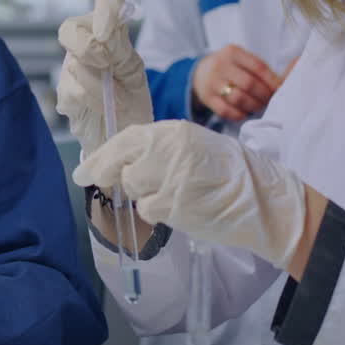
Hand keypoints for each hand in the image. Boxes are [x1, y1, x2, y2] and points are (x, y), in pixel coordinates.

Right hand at [56, 0, 153, 156]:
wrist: (126, 130)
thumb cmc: (132, 96)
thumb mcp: (135, 71)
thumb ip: (120, 52)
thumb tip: (101, 39)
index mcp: (109, 31)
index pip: (108, 3)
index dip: (106, 12)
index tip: (108, 34)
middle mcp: (85, 43)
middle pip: (70, 28)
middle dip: (87, 47)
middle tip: (106, 65)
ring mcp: (70, 67)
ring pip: (74, 64)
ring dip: (100, 83)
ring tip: (118, 98)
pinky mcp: (64, 93)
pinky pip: (74, 90)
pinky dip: (94, 99)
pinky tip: (104, 106)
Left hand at [73, 119, 306, 268]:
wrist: (260, 197)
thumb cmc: (229, 172)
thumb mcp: (194, 146)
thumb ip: (160, 149)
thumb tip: (123, 162)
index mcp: (173, 131)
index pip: (125, 139)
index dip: (101, 155)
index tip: (84, 169)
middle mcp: (168, 149)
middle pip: (119, 163)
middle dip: (105, 174)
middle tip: (100, 181)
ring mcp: (169, 177)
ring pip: (132, 188)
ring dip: (141, 195)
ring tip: (168, 194)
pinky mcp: (173, 204)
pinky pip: (147, 210)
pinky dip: (156, 213)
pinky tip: (177, 208)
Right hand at [191, 45, 288, 121]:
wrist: (201, 73)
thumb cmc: (232, 67)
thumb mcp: (242, 59)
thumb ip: (261, 69)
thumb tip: (284, 83)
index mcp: (233, 52)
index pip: (258, 67)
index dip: (272, 81)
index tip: (280, 89)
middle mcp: (220, 65)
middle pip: (248, 84)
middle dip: (263, 95)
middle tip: (269, 100)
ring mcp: (212, 82)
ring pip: (238, 98)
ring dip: (253, 105)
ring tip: (258, 106)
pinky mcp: (207, 98)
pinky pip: (226, 111)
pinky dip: (239, 114)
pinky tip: (244, 112)